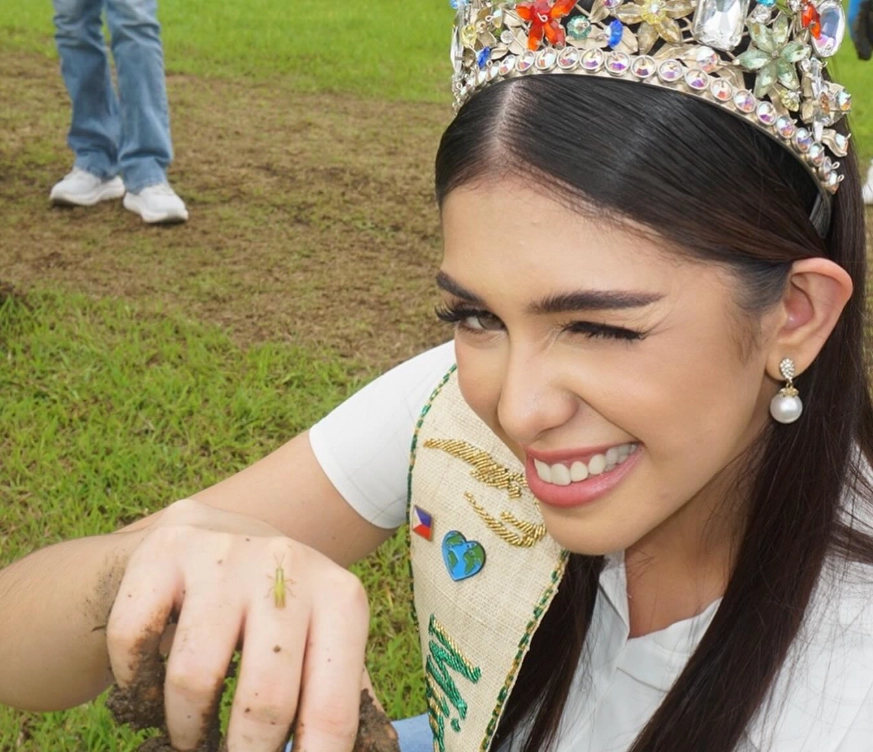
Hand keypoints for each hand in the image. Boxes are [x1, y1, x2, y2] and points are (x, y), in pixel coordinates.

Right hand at [107, 498, 369, 751]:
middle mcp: (288, 567)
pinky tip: (152, 687)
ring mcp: (225, 555)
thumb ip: (343, 698)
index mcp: (341, 599)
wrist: (224, 532)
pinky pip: (133, 640)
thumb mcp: (327, 638)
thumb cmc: (283, 610)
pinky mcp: (165, 551)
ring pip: (193, 677)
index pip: (331, 712)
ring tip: (193, 734)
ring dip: (186, 729)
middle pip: (264, 702)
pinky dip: (136, 683)